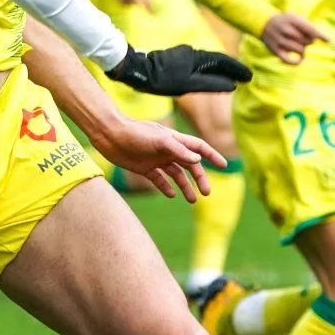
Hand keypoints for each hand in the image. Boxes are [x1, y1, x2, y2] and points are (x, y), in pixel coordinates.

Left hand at [87, 116, 223, 201]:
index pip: (199, 148)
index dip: (212, 156)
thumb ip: (179, 150)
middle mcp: (168, 150)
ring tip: (192, 200)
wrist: (110, 135)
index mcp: (175, 140)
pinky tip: (171, 195)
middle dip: (200, 178)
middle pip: (190, 165)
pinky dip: (166, 187)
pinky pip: (159, 180)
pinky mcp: (144, 168)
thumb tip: (198, 160)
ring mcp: (157, 160)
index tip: (224, 166)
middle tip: (207, 193)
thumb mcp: (160, 141)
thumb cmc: (135, 134)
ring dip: (185, 186)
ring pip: (176, 175)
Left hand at [106, 45, 251, 95]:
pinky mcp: (175, 59)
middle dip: (231, 69)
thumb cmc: (161, 80)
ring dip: (220, 70)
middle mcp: (191, 52)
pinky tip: (208, 77)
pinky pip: (197, 64)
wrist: (137, 70)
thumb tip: (232, 85)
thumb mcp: (188, 85)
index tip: (249, 76)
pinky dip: (207, 70)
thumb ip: (210, 84)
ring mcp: (183, 55)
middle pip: (216, 60)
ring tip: (232, 78)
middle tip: (245, 77)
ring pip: (206, 62)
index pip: (223, 61)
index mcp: (196, 57)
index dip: (237, 69)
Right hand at [261, 11, 327, 63]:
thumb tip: (317, 40)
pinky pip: (288, 61)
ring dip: (303, 51)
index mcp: (292, 20)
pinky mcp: (275, 51)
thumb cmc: (285, 21)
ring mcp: (280, 41)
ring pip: (300, 50)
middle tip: (303, 39)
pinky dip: (296, 62)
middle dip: (309, 41)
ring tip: (300, 48)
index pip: (310, 29)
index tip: (329, 41)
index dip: (320, 35)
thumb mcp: (295, 18)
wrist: (264, 23)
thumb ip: (307, 27)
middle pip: (306, 41)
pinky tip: (300, 60)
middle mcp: (285, 30)